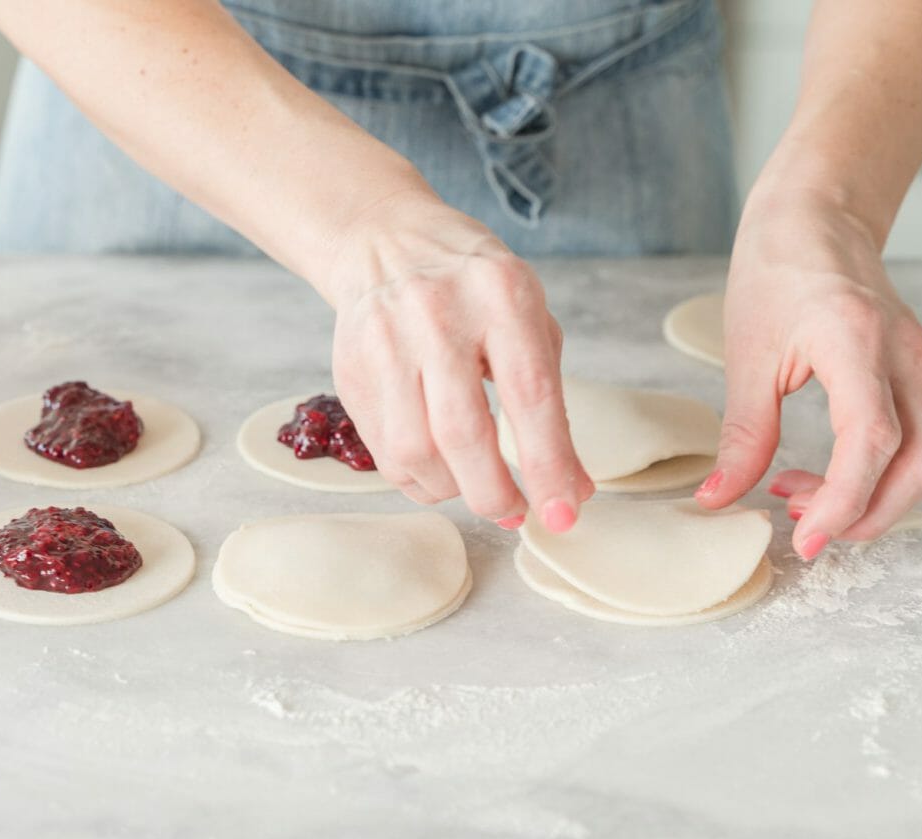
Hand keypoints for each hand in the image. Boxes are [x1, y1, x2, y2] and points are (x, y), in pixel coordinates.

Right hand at [320, 189, 593, 531]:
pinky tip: (439, 470)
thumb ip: (553, 404)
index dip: (548, 465)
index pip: (529, 395)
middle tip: (513, 513)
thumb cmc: (475, 288)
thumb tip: (572, 489)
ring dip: (453, 490)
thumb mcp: (530, 323)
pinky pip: (384, 452)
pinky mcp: (350, 370)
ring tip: (474, 485)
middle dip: (494, 493)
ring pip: (415, 452)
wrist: (387, 241)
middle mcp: (437, 316)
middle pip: (463, 434)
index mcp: (501, 295)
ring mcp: (385, 343)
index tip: (563, 514)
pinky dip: (418, 479)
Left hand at [694, 187, 921, 557]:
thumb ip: (742, 435)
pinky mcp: (920, 375)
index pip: (873, 442)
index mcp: (858, 341)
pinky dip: (875, 475)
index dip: (844, 502)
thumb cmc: (778, 269)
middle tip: (799, 525)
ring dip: (870, 499)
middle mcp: (907, 356)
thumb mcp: (746, 354)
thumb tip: (718, 499)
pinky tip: (822, 473)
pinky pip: (916, 443)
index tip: (807, 540)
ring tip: (798, 496)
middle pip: (919, 467)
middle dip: (865, 515)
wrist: (818, 217)